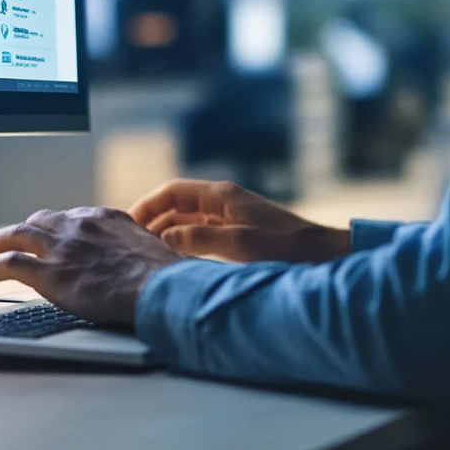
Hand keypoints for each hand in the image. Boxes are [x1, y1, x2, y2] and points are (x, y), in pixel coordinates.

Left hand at [0, 206, 180, 326]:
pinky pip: (8, 265)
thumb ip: (132, 251)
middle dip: (17, 231)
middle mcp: (78, 225)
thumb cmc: (163, 276)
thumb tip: (138, 264)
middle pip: (37, 222)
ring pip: (14, 236)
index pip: (67, 218)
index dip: (51, 229)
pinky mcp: (49, 272)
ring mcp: (61, 247)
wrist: (160, 287)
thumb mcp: (150, 251)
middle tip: (2, 241)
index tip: (43, 238)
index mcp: (104, 218)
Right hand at [129, 179, 350, 263]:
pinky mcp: (239, 233)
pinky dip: (184, 241)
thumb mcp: (239, 244)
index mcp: (223, 195)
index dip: (148, 204)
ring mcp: (232, 216)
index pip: (173, 191)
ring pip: (188, 219)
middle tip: (131, 241)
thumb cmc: (285, 248)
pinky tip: (175, 258)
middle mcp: (225, 201)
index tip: (128, 222)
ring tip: (146, 251)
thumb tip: (164, 237)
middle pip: (178, 204)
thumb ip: (199, 238)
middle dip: (153, 219)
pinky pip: (202, 232)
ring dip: (167, 231)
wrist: (322, 255)